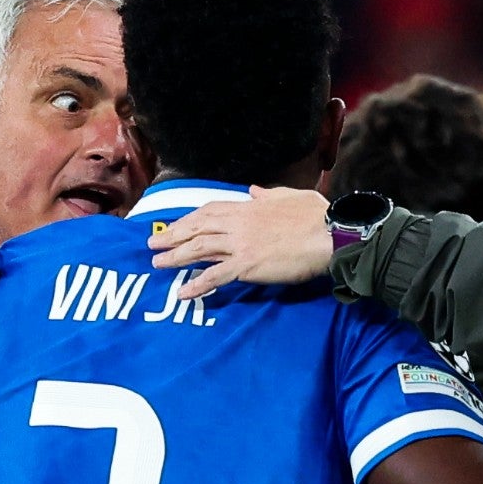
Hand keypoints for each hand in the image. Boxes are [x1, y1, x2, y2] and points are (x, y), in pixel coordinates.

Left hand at [147, 185, 332, 297]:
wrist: (329, 234)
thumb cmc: (316, 216)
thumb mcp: (289, 196)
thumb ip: (267, 194)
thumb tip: (253, 190)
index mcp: (248, 207)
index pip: (209, 211)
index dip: (188, 220)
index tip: (175, 226)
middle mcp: (239, 224)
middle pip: (197, 229)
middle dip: (172, 236)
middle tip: (153, 245)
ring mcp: (241, 245)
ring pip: (199, 250)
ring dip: (175, 257)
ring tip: (158, 265)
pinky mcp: (247, 265)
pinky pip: (215, 276)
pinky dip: (197, 285)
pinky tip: (183, 293)